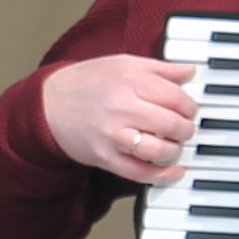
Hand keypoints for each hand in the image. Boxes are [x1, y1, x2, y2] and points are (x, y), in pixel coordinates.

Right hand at [41, 55, 202, 179]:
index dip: (190, 106)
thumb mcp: (123, 63)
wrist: (49, 106)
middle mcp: (123, 107)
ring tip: (173, 145)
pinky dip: (163, 175)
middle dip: (186, 130)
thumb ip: (159, 68)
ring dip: (175, 151)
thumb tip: (189, 71)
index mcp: (130, 80)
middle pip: (172, 125)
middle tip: (184, 129)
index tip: (188, 110)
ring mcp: (114, 136)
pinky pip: (141, 173)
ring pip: (160, 151)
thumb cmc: (87, 82)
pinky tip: (173, 170)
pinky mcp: (106, 158)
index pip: (176, 97)